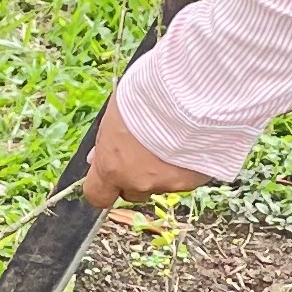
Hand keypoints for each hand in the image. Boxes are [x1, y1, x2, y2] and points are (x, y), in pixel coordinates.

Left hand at [83, 107, 209, 210]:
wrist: (185, 96)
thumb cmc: (145, 96)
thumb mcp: (114, 115)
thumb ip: (106, 142)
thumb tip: (97, 156)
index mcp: (111, 166)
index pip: (97, 195)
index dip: (103, 187)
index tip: (108, 173)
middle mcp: (138, 182)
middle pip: (133, 192)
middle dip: (136, 177)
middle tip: (144, 151)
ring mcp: (168, 184)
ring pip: (162, 184)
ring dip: (163, 169)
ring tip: (172, 140)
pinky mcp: (194, 179)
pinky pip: (187, 176)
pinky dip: (186, 164)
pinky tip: (191, 142)